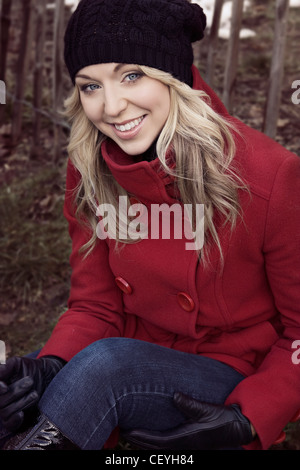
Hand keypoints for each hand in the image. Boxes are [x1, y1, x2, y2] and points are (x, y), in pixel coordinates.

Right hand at [0, 356, 64, 431]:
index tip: (5, 388)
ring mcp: (6, 409)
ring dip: (22, 402)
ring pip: (6, 411)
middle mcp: (0, 397)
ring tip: (35, 393)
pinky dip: (14, 421)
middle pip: (0, 401)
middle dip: (16, 391)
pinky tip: (21, 414)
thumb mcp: (19, 363)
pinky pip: (9, 424)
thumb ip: (7, 366)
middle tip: (30, 381)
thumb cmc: (30, 369)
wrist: (46, 377)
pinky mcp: (14, 418)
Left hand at [123, 392, 253, 449]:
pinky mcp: (189, 444)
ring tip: (132, 435)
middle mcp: (184, 446)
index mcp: (186, 438)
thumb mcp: (206, 409)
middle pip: (156, 448)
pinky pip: (167, 448)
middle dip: (139, 441)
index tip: (129, 431)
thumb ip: (189, 404)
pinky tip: (151, 438)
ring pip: (161, 449)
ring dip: (145, 443)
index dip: (143, 437)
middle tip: (123, 432)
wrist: (237, 428)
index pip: (159, 441)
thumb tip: (174, 395)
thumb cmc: (222, 419)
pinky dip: (155, 444)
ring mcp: (186, 447)